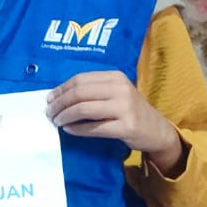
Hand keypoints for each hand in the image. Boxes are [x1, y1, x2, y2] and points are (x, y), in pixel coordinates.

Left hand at [46, 70, 183, 169]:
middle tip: (49, 112)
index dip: (61, 89)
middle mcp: (120, 89)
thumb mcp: (116, 93)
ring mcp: (124, 108)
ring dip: (65, 116)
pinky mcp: (126, 127)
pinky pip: (93, 127)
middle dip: (60, 103)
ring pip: (84, 109)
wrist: (156, 130)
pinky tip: (69, 130)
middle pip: (79, 93)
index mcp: (115, 77)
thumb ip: (93, 91)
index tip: (49, 98)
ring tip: (57, 121)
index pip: (80, 79)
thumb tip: (58, 96)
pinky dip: (77, 129)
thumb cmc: (130, 110)